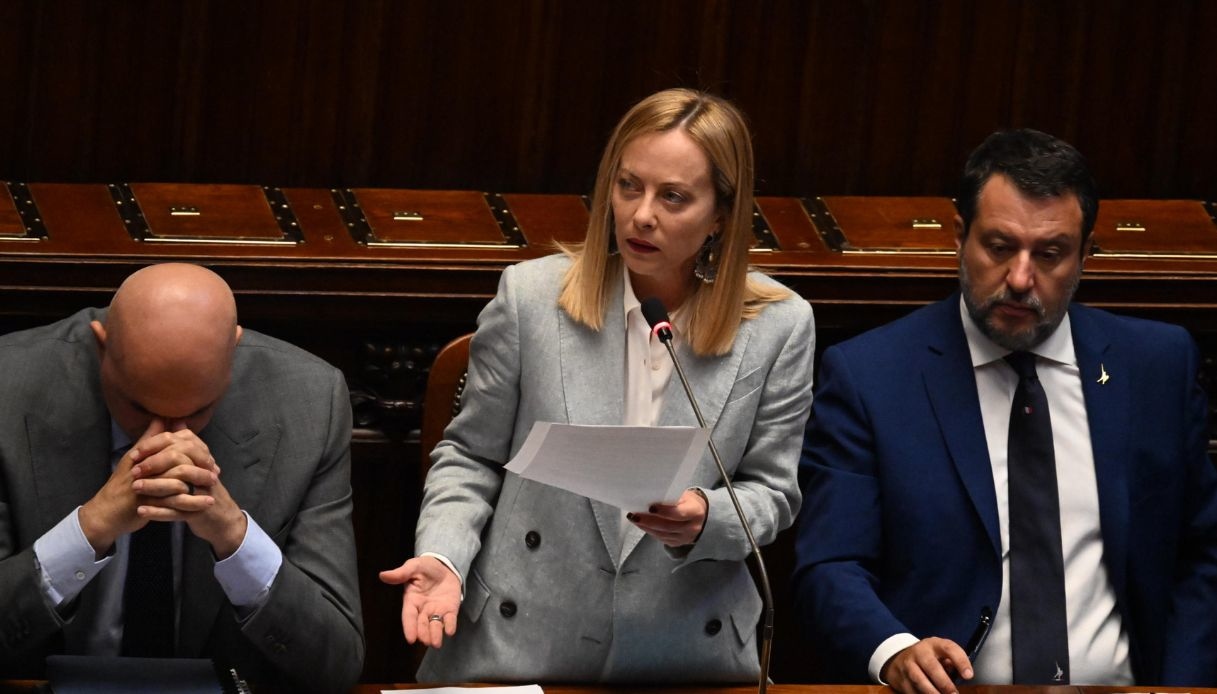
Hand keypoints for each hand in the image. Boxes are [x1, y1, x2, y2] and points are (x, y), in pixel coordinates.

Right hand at [78, 418, 212, 553]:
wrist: (106, 513)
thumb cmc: (123, 484)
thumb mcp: (135, 459)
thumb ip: (151, 440)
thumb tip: (162, 418)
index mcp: (143, 455)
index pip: (172, 444)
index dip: (194, 449)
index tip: (209, 456)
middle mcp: (145, 468)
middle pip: (178, 459)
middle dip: (200, 464)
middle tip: (215, 471)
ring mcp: (146, 486)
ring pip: (179, 480)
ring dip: (199, 483)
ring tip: (215, 485)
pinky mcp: (148, 503)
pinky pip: (175, 502)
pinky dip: (193, 502)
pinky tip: (207, 502)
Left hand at [129, 423, 245, 558]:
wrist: (222, 518)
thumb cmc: (203, 490)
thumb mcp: (197, 465)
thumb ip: (185, 444)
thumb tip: (177, 420)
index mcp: (201, 458)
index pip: (179, 443)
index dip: (155, 446)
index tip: (135, 453)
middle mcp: (203, 472)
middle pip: (178, 460)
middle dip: (153, 464)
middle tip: (134, 471)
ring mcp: (202, 492)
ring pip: (176, 485)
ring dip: (153, 486)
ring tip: (134, 489)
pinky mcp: (198, 511)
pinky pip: (176, 511)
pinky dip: (157, 511)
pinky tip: (141, 510)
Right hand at [379, 556, 461, 647]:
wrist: (445, 565)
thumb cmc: (426, 567)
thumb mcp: (413, 567)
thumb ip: (400, 573)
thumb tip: (382, 575)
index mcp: (411, 601)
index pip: (409, 616)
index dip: (409, 627)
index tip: (410, 639)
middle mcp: (423, 609)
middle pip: (422, 624)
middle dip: (423, 634)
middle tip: (426, 641)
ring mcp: (437, 611)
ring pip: (434, 626)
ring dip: (435, 635)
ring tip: (435, 643)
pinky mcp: (450, 610)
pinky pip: (450, 620)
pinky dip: (450, 626)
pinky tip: (450, 631)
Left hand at [627, 488, 707, 546]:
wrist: (701, 516)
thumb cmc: (689, 502)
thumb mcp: (685, 496)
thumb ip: (672, 497)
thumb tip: (651, 495)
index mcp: (695, 512)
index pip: (678, 513)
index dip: (664, 511)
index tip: (650, 507)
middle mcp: (691, 527)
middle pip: (667, 526)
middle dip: (648, 521)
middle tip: (634, 515)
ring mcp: (685, 538)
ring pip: (662, 534)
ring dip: (646, 527)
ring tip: (634, 519)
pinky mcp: (678, 543)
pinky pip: (661, 539)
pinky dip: (650, 531)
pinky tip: (642, 525)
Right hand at [881, 637, 972, 693]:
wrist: (901, 658)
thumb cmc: (928, 658)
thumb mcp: (940, 654)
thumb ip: (951, 662)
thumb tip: (964, 675)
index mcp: (934, 644)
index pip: (949, 648)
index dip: (960, 662)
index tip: (969, 676)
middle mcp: (920, 652)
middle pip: (932, 666)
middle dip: (944, 683)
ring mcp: (908, 665)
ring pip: (919, 680)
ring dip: (932, 692)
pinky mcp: (900, 678)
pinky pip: (911, 690)